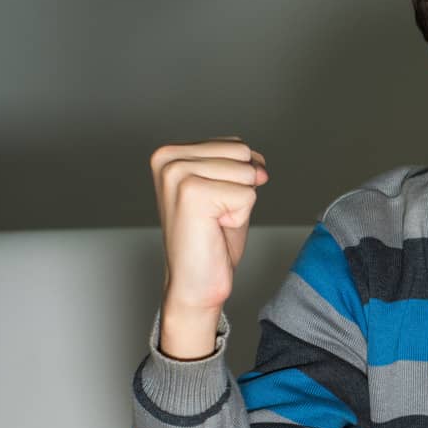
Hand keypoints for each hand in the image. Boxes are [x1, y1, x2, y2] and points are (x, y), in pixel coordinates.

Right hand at [149, 138, 267, 356]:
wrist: (196, 283)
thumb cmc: (211, 239)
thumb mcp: (228, 190)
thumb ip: (241, 166)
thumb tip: (259, 167)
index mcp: (171, 152)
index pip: (236, 144)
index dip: (240, 178)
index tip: (214, 204)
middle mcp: (168, 158)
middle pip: (243, 153)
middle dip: (241, 188)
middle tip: (215, 215)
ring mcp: (177, 174)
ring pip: (246, 172)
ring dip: (240, 203)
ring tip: (214, 221)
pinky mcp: (192, 193)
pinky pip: (247, 194)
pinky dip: (239, 217)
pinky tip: (215, 229)